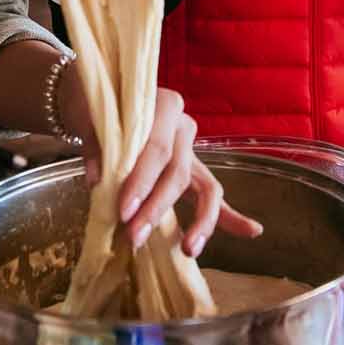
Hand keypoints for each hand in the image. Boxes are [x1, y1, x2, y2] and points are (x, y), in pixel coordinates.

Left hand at [71, 84, 264, 255]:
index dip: (142, 182)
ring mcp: (192, 149)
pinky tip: (252, 231)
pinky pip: (213, 193)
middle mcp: (184, 126)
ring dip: (200, 222)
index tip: (124, 211)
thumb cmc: (96, 107)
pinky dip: (231, 215)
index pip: (157, 149)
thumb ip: (98, 151)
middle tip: (135, 236)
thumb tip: (100, 183)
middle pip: (178, 173)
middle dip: (157, 208)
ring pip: (206, 187)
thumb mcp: (91, 122)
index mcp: (165, 106)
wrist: (103, 95)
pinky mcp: (192, 168)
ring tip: (190, 249)